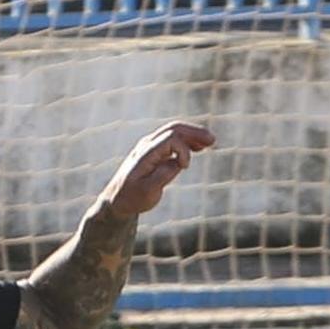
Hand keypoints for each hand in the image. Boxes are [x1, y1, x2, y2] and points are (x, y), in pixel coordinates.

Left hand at [98, 122, 215, 218]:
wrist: (117, 199)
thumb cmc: (132, 198)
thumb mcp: (147, 192)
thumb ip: (162, 176)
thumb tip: (177, 163)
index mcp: (146, 153)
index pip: (170, 139)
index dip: (183, 150)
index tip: (185, 167)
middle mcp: (148, 145)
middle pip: (174, 129)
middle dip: (194, 132)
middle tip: (212, 140)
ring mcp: (150, 146)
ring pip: (174, 132)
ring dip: (193, 135)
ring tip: (210, 142)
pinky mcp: (153, 151)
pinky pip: (172, 139)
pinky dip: (187, 140)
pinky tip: (199, 147)